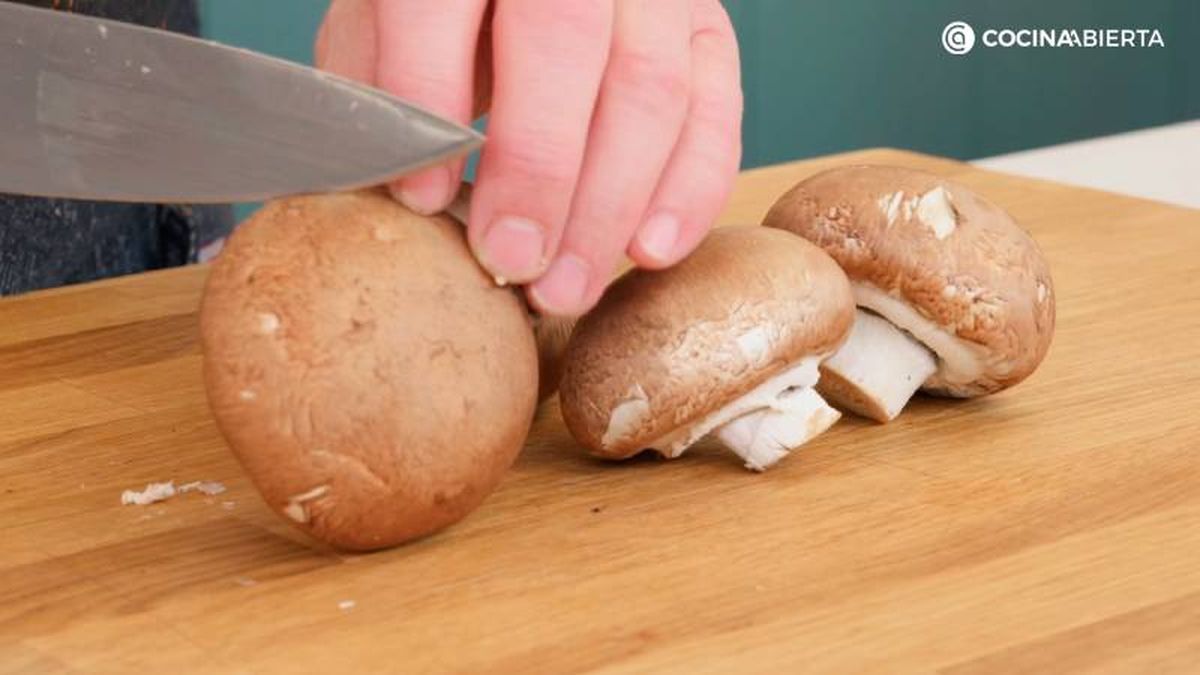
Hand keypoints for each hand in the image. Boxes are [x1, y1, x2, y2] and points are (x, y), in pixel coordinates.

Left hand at [316, 0, 742, 316]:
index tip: (421, 198)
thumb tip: (392, 189)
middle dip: (539, 171)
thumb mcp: (387, 20)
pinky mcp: (706, 26)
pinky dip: (691, 189)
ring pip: (652, 87)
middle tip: (513, 265)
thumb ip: (379, 83)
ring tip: (566, 287)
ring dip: (611, 204)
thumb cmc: (451, 11)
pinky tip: (649, 250)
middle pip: (564, 44)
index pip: (440, 4)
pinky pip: (715, 110)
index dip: (428, 99)